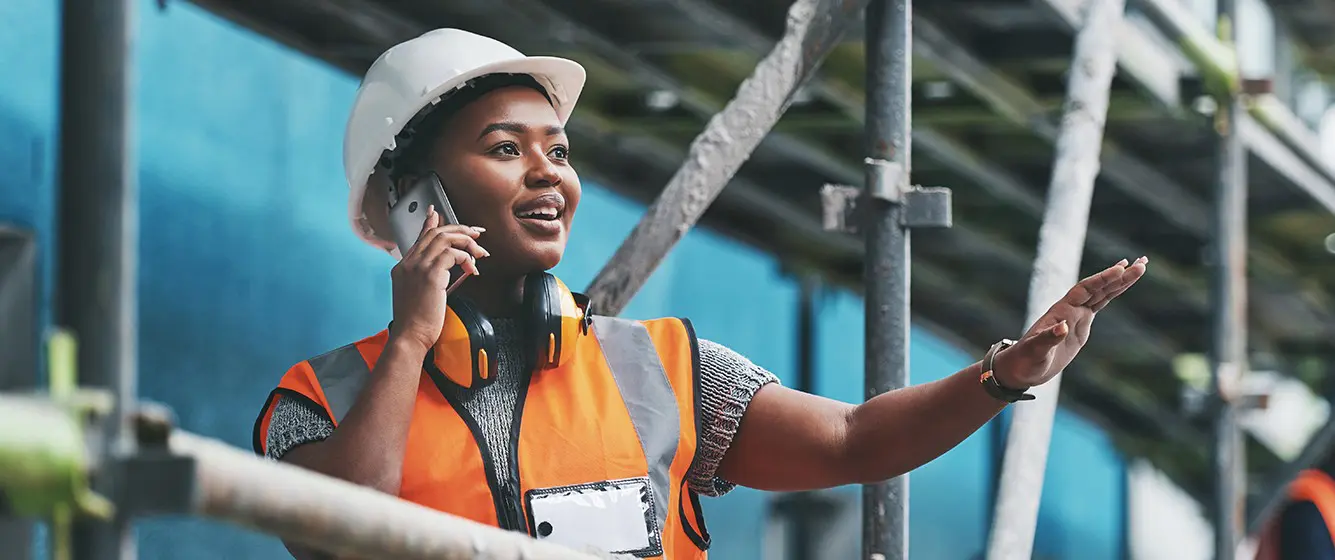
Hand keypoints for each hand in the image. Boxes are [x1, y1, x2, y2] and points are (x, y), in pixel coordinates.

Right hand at [388, 205, 488, 352]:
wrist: (410, 336)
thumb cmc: (416, 323)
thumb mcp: (417, 295)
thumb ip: (427, 278)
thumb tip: (444, 272)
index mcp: (402, 267)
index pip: (420, 238)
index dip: (431, 224)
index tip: (437, 213)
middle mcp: (408, 263)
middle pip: (435, 234)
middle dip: (459, 230)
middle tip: (476, 234)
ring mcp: (417, 267)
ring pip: (446, 239)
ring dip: (467, 243)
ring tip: (480, 254)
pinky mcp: (430, 275)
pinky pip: (453, 254)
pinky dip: (466, 258)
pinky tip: (472, 269)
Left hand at [993, 257, 1147, 388]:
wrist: (1021, 367)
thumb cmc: (1025, 359)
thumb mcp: (1036, 350)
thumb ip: (1048, 338)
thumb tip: (1062, 326)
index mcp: (1061, 310)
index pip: (1085, 289)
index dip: (1102, 279)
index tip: (1121, 268)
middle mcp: (1070, 309)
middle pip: (1099, 287)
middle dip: (1120, 275)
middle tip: (1142, 262)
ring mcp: (1076, 315)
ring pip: (1103, 294)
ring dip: (1120, 281)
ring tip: (1140, 267)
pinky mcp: (1081, 325)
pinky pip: (1100, 305)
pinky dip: (1112, 294)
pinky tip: (1122, 284)